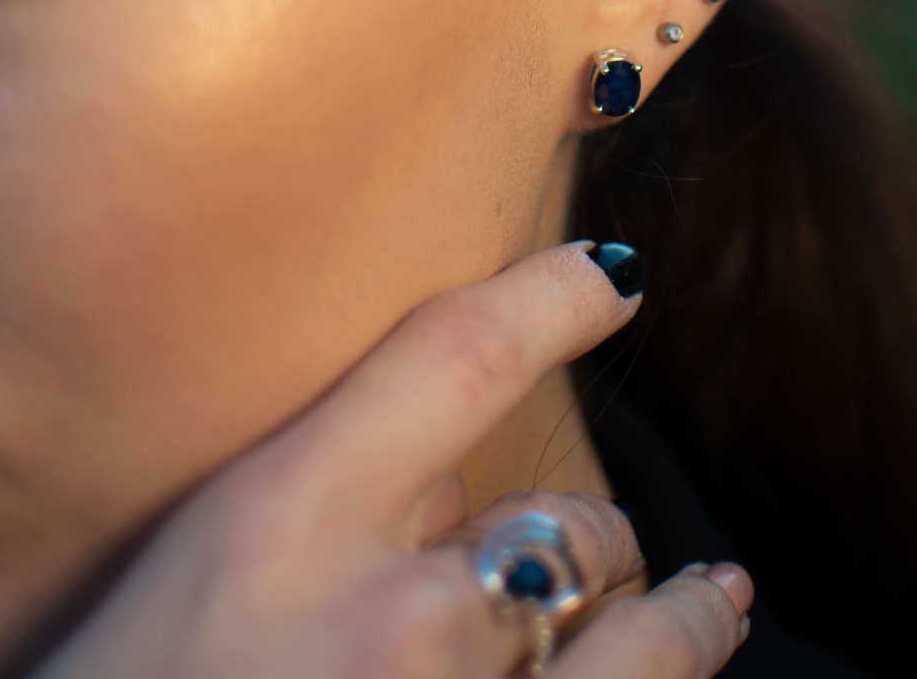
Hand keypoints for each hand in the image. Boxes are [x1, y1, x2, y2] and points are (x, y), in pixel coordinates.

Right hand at [32, 241, 752, 678]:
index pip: (459, 356)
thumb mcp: (210, 568)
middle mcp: (399, 622)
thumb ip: (331, 500)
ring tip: (707, 594)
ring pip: (641, 625)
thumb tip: (445, 473)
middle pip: (566, 520)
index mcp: (288, 524)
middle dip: (573, 531)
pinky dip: (673, 662)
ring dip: (670, 605)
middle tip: (541, 558)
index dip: (553, 296)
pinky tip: (706, 627)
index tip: (612, 276)